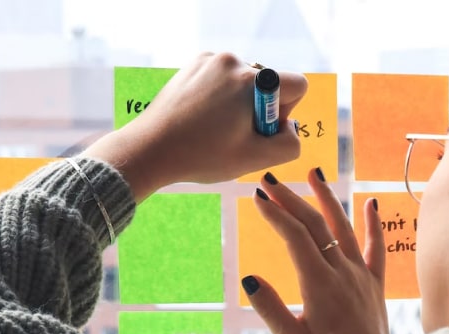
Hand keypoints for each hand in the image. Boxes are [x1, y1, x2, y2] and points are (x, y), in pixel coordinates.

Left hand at [84, 53, 307, 200]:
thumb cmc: (203, 156)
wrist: (152, 148)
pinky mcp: (194, 64)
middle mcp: (234, 62)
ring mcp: (211, 60)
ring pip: (244, 84)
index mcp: (253, 82)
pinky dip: (219, 98)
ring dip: (238, 105)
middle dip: (259, 111)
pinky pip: (222, 79)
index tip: (262, 130)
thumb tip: (291, 129)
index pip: (296, 85)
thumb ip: (288, 145)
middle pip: (268, 86)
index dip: (287, 113)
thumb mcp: (254, 159)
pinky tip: (201, 118)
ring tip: (214, 129)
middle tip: (233, 136)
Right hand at [243, 169, 388, 333]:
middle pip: (316, 225)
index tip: (257, 197)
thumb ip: (270, 311)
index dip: (276, 215)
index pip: (295, 237)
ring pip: (344, 228)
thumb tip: (250, 279)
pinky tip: (370, 203)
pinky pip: (376, 249)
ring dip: (327, 198)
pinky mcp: (375, 286)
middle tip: (269, 181)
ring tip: (314, 173)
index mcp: (319, 284)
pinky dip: (373, 225)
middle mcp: (343, 273)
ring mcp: (361, 277)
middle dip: (291, 199)